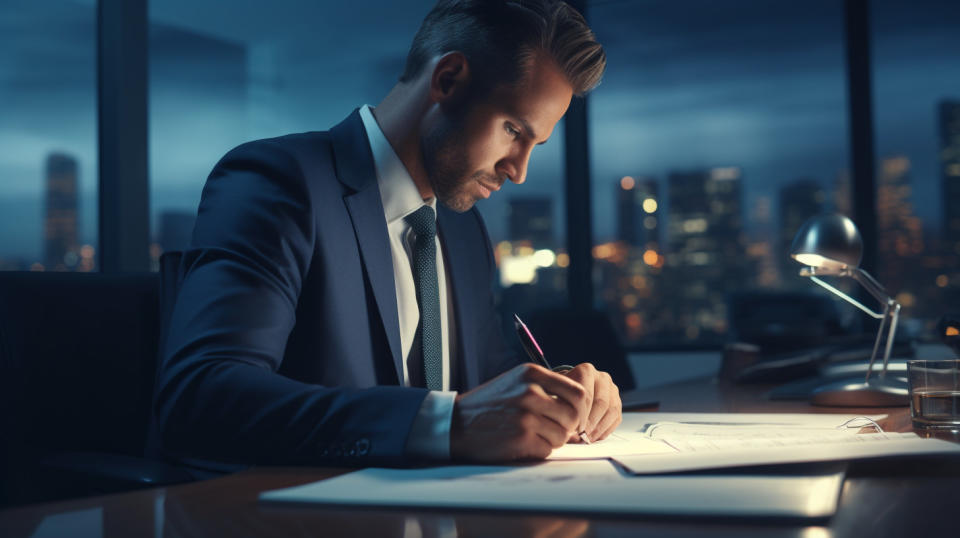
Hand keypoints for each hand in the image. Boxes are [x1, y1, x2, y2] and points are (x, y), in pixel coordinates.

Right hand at [450, 363, 589, 461]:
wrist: (456, 423)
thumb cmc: (489, 404)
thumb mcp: (516, 381)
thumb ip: (546, 387)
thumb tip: (579, 407)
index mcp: (531, 374)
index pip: (578, 392)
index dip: (580, 409)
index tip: (574, 418)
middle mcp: (530, 391)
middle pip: (573, 416)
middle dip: (567, 428)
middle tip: (554, 430)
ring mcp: (526, 415)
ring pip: (562, 435)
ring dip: (552, 440)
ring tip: (534, 436)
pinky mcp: (521, 437)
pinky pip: (547, 449)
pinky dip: (539, 450)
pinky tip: (523, 444)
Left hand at [560, 363, 621, 441]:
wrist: (567, 390)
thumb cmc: (559, 392)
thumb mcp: (553, 392)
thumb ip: (558, 405)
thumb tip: (566, 427)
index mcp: (586, 371)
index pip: (586, 394)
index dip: (579, 414)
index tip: (572, 428)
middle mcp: (602, 377)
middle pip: (601, 403)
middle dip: (590, 423)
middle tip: (580, 437)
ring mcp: (612, 390)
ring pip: (611, 411)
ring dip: (599, 428)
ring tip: (586, 439)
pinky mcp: (617, 403)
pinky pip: (616, 419)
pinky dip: (605, 430)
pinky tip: (593, 437)